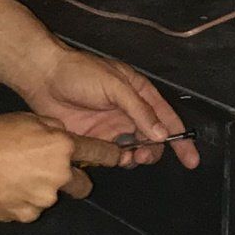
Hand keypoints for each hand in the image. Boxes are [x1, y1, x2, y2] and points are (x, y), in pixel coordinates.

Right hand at [0, 114, 122, 222]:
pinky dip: (23, 201)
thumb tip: (63, 135)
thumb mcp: (27, 119)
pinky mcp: (27, 215)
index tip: (120, 158)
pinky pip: (31, 209)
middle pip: (82, 185)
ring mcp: (44, 199)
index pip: (100, 153)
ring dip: (42, 189)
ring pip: (53, 196)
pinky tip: (6, 189)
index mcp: (62, 147)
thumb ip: (52, 129)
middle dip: (71, 180)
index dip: (111, 155)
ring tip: (15, 177)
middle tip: (47, 171)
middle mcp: (60, 175)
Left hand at [19, 47, 198, 167]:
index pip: (168, 118)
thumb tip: (162, 134)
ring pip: (134, 150)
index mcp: (140, 94)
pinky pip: (113, 156)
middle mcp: (130, 112)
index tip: (191, 159)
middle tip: (143, 155)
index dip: (181, 139)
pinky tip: (113, 159)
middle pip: (153, 139)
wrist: (43, 78)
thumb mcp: (115, 86)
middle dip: (154, 151)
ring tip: (128, 157)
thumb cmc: (80, 73)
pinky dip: (118, 161)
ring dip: (136, 157)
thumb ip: (139, 110)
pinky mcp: (96, 139)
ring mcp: (113, 127)